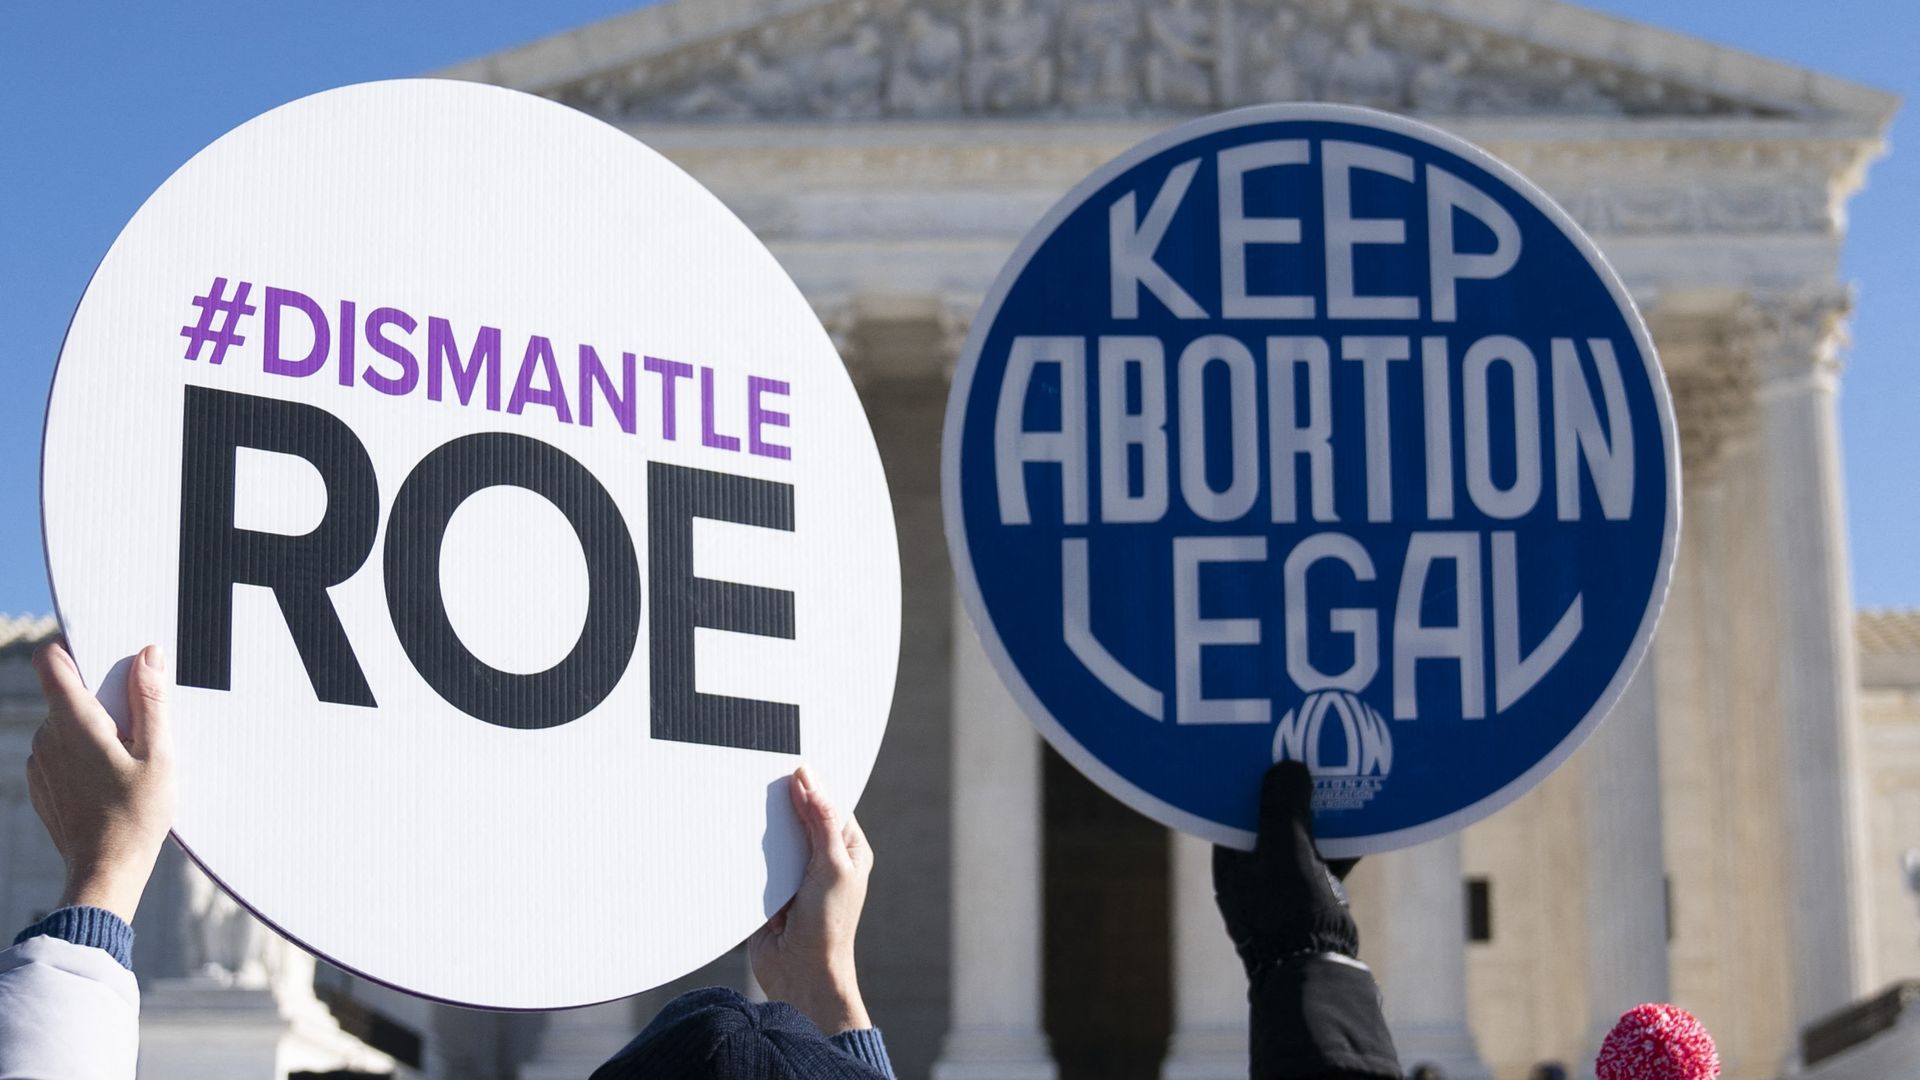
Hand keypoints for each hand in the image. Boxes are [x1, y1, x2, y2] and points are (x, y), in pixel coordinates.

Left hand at [24, 642, 175, 922]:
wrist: (105, 873)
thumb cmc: (137, 816)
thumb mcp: (159, 755)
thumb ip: (151, 701)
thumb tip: (147, 654)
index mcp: (75, 724)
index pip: (52, 663)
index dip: (73, 647)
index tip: (103, 652)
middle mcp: (47, 738)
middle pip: (67, 693)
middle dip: (102, 696)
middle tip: (140, 722)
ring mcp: (39, 763)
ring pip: (65, 724)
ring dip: (94, 727)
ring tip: (130, 757)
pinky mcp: (41, 785)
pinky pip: (60, 751)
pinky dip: (83, 753)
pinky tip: (112, 779)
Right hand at [749, 764, 872, 1034]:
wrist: (800, 974)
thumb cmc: (829, 925)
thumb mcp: (831, 865)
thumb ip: (820, 820)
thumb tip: (807, 776)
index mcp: (847, 848)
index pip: (830, 803)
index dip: (813, 784)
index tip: (789, 762)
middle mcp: (822, 858)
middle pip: (798, 816)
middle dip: (782, 803)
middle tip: (760, 779)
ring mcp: (794, 873)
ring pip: (774, 836)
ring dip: (762, 828)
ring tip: (745, 807)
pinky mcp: (768, 889)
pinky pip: (755, 860)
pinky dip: (746, 852)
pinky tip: (733, 836)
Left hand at [1212, 761, 1358, 976]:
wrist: (1320, 970)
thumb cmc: (1289, 911)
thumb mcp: (1284, 851)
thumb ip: (1283, 807)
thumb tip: (1287, 765)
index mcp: (1230, 860)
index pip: (1233, 806)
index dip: (1250, 776)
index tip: (1268, 746)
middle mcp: (1252, 869)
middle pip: (1270, 816)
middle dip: (1290, 788)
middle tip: (1308, 751)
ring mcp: (1284, 882)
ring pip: (1302, 833)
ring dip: (1320, 809)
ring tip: (1339, 772)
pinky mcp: (1315, 893)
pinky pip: (1328, 853)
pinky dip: (1343, 835)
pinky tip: (1365, 812)